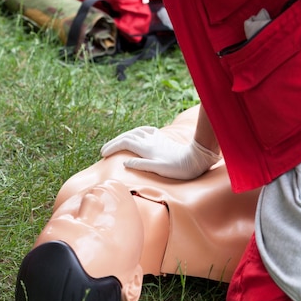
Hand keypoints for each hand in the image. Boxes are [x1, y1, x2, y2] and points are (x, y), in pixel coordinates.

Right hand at [100, 126, 221, 179]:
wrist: (196, 159)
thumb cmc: (178, 168)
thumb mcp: (159, 169)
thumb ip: (141, 164)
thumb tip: (124, 162)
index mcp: (147, 148)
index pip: (124, 143)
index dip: (112, 147)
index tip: (103, 154)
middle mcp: (149, 141)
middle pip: (126, 136)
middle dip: (114, 142)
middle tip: (104, 150)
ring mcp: (156, 138)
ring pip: (135, 132)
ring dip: (123, 136)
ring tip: (116, 143)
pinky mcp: (162, 139)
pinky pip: (146, 130)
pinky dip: (137, 131)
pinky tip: (137, 134)